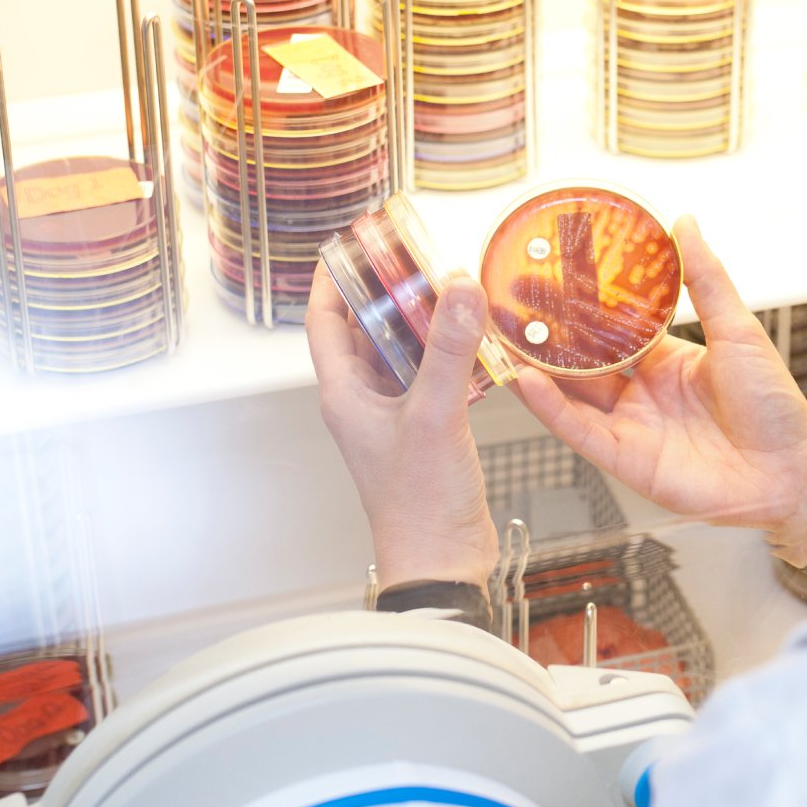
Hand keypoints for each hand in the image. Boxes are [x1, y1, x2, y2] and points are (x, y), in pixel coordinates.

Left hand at [305, 273, 498, 589]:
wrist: (442, 563)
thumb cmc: (417, 506)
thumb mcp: (434, 415)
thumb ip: (448, 349)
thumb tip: (459, 288)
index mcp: (345, 394)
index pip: (325, 321)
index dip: (335, 279)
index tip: (353, 243)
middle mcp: (365, 402)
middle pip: (369, 330)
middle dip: (392, 293)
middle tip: (418, 257)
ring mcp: (397, 416)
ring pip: (405, 353)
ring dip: (427, 323)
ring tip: (454, 290)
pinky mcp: (429, 429)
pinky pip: (435, 377)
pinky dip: (453, 355)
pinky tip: (480, 342)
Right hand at [512, 218, 806, 564]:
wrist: (792, 472)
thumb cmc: (775, 407)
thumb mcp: (738, 330)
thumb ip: (706, 280)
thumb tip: (686, 224)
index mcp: (667, 360)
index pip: (612, 327)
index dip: (583, 304)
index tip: (553, 273)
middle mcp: (643, 392)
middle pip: (582, 360)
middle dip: (547, 334)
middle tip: (513, 303)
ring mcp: (632, 426)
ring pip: (571, 394)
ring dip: (537, 369)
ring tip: (505, 339)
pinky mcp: (626, 460)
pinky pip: (580, 432)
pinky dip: (551, 409)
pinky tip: (528, 383)